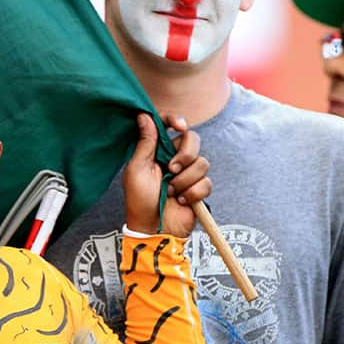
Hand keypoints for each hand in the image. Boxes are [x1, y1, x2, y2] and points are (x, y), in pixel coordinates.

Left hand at [122, 114, 210, 237]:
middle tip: (172, 169)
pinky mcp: (198, 189)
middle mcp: (173, 158)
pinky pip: (207, 182)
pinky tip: (181, 201)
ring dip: (185, 180)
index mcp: (156, 150)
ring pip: (201, 162)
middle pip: (193, 139)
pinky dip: (193, 193)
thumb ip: (145, 142)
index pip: (169, 125)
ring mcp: (187, 174)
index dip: (176, 119)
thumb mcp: (137, 169)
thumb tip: (144, 115)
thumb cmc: (139, 200)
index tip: (179, 126)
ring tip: (171, 191)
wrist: (153, 228)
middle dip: (185, 154)